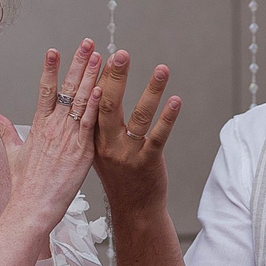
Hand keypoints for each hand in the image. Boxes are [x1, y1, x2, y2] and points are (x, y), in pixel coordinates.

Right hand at [0, 41, 101, 234]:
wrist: (32, 207)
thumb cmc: (25, 184)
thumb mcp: (13, 153)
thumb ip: (4, 130)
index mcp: (38, 126)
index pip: (45, 89)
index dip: (50, 68)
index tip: (55, 50)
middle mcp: (52, 127)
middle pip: (67, 88)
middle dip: (78, 63)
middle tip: (88, 43)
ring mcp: (67, 138)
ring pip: (81, 101)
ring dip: (91, 77)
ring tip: (99, 56)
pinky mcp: (81, 151)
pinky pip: (90, 123)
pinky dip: (95, 105)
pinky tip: (102, 88)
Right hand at [91, 49, 182, 214]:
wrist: (134, 211)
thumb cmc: (119, 178)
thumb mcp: (98, 151)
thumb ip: (97, 124)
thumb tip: (99, 90)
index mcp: (92, 139)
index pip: (91, 103)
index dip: (95, 78)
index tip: (98, 55)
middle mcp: (107, 145)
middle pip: (108, 104)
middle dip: (115, 77)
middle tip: (121, 54)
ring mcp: (127, 154)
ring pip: (139, 117)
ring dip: (151, 90)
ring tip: (162, 69)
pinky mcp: (148, 162)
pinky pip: (158, 136)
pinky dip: (167, 117)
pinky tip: (175, 100)